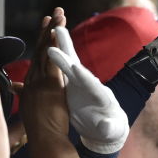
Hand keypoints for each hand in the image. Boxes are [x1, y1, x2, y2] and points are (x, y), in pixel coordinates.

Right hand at [21, 11, 70, 142]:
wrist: (45, 142)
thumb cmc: (40, 131)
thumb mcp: (31, 108)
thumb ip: (25, 94)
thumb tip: (15, 86)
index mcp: (30, 86)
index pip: (36, 58)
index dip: (42, 41)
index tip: (46, 25)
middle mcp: (33, 81)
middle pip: (40, 50)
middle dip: (47, 30)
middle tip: (53, 12)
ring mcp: (40, 82)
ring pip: (46, 51)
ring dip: (53, 31)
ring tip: (58, 14)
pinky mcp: (50, 86)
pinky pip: (52, 60)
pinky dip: (55, 45)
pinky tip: (58, 31)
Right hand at [47, 24, 128, 153]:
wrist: (106, 127)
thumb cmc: (110, 130)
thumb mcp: (110, 131)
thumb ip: (107, 128)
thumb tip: (105, 128)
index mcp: (101, 97)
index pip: (91, 85)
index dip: (83, 77)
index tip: (75, 68)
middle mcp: (91, 85)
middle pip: (79, 66)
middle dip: (69, 53)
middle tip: (60, 34)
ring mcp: (81, 81)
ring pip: (69, 61)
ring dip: (61, 45)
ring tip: (54, 27)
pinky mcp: (72, 83)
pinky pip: (62, 66)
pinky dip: (54, 54)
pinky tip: (46, 41)